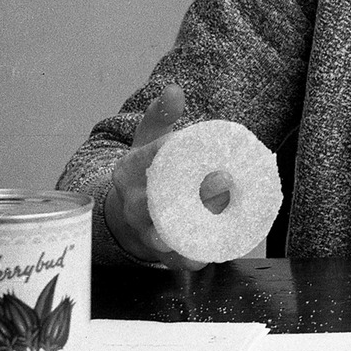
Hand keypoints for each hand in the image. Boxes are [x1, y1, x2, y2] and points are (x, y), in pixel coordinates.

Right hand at [102, 83, 209, 270]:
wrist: (126, 214)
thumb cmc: (147, 171)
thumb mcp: (148, 139)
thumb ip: (162, 114)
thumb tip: (174, 90)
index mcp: (129, 170)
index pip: (148, 157)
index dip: (169, 150)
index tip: (194, 142)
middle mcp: (133, 202)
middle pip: (155, 202)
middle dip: (187, 194)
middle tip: (224, 181)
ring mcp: (143, 231)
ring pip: (163, 236)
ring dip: (190, 231)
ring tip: (222, 218)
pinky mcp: (159, 253)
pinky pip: (175, 260)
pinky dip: (191, 259)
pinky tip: (211, 251)